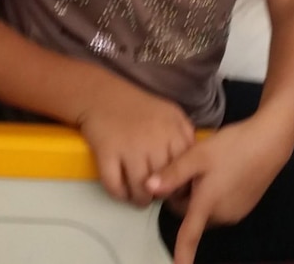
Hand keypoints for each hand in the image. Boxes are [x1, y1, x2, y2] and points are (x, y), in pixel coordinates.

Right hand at [78, 79, 194, 205]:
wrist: (101, 94)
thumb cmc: (138, 106)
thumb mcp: (170, 112)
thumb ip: (185, 133)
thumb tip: (192, 161)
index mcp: (172, 128)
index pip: (184, 166)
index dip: (181, 182)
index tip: (175, 187)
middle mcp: (153, 138)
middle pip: (164, 181)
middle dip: (161, 193)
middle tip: (156, 193)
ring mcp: (129, 147)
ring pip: (141, 189)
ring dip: (141, 199)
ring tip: (140, 197)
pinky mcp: (106, 153)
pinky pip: (115, 186)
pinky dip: (119, 194)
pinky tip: (122, 191)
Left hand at [146, 120, 289, 263]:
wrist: (269, 141)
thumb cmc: (232, 147)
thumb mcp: (198, 155)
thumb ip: (172, 173)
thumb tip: (148, 189)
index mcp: (207, 205)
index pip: (188, 237)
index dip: (181, 256)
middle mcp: (222, 216)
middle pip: (191, 215)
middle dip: (185, 197)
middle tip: (191, 169)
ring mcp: (236, 212)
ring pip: (206, 210)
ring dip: (200, 196)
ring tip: (209, 166)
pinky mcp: (246, 206)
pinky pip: (221, 206)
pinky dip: (215, 194)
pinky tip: (223, 169)